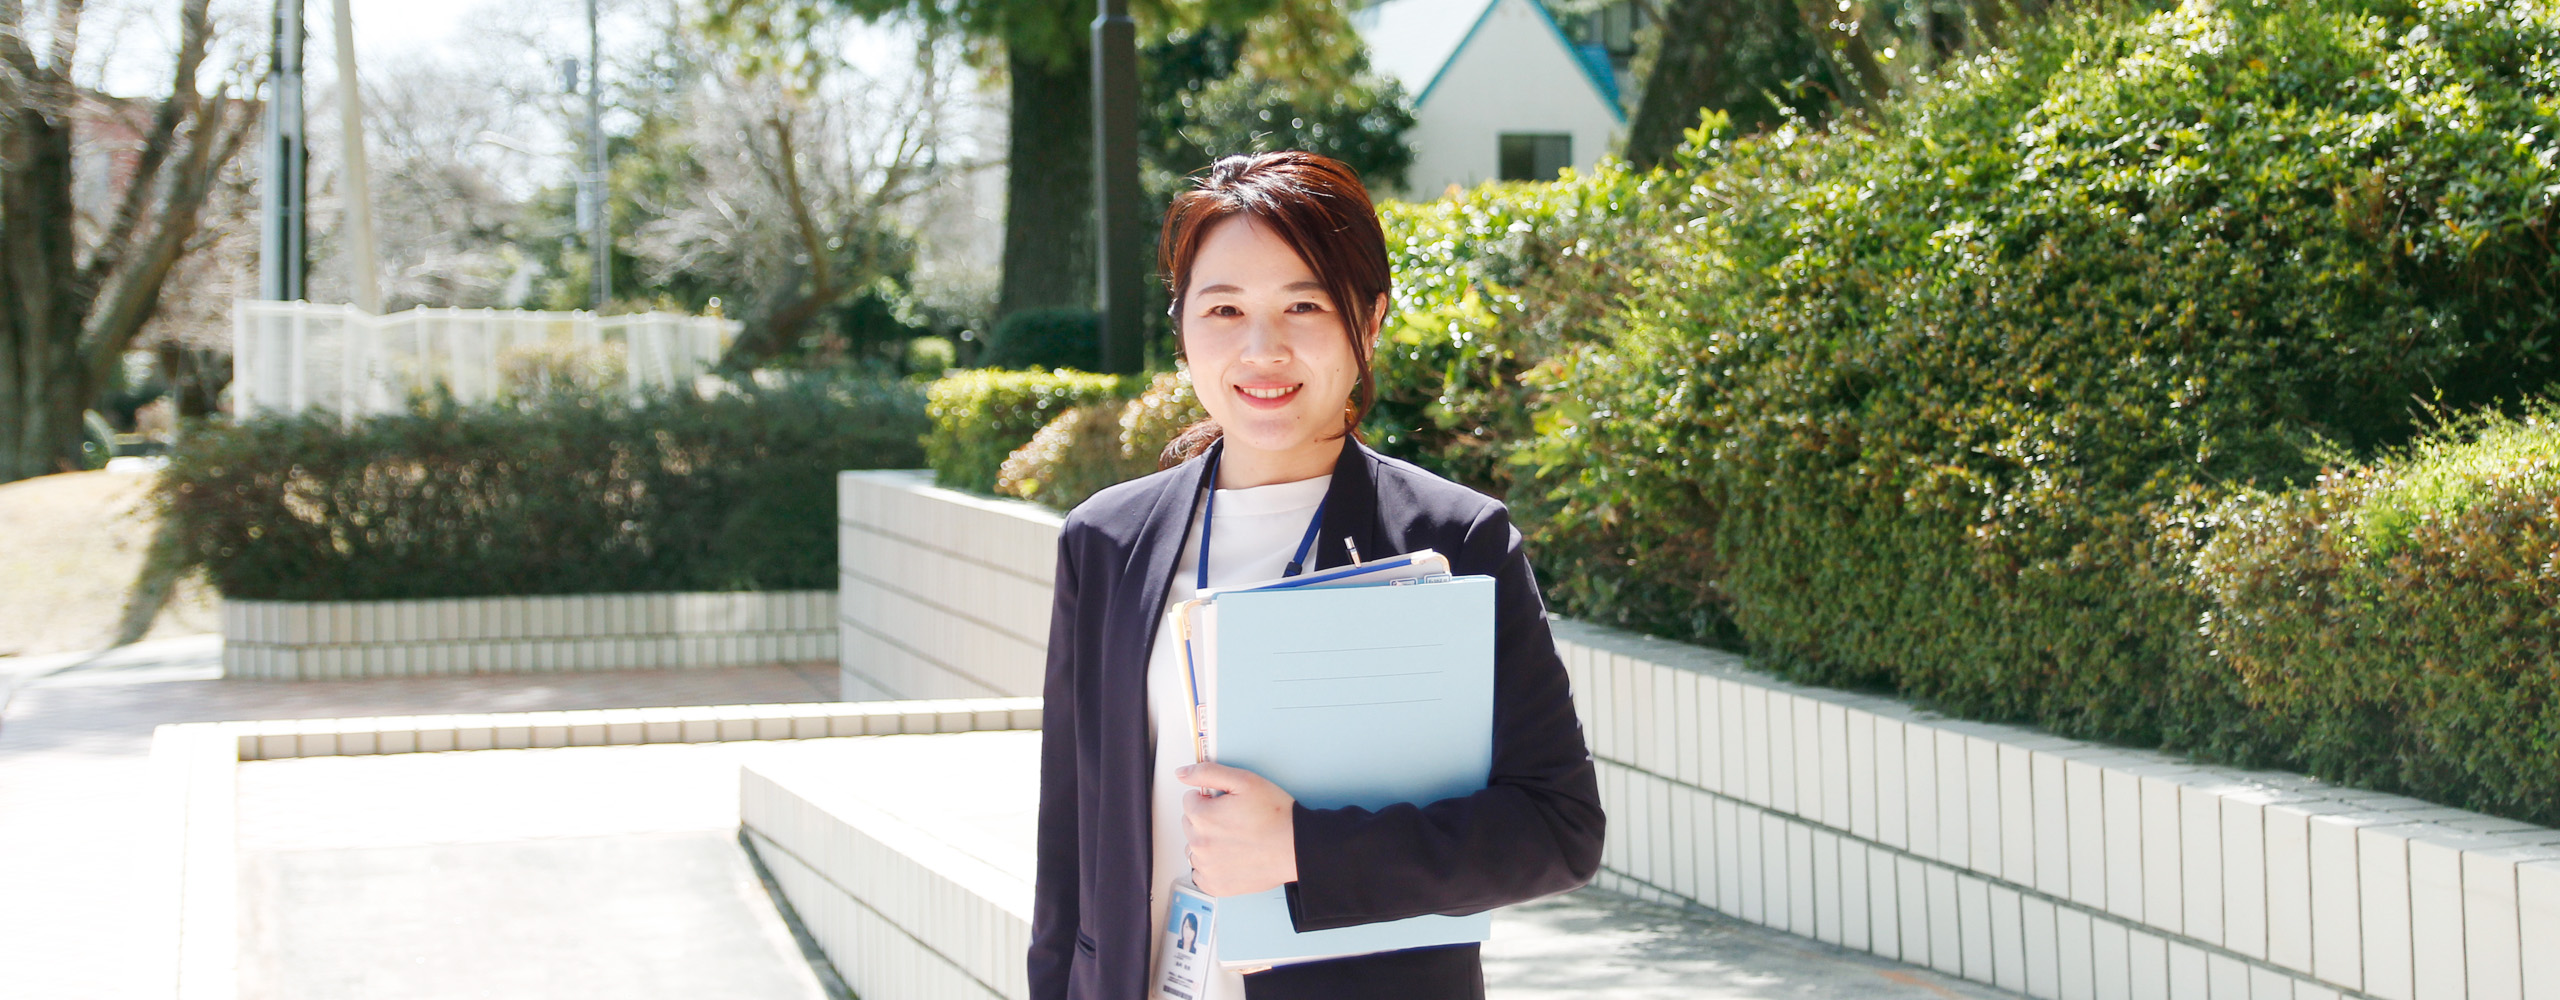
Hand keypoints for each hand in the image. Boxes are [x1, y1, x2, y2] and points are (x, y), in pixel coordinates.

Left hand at [1178, 762, 1298, 895]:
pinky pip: (1200, 873)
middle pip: (1190, 824)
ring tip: (1235, 840)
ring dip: (1207, 842)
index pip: (1190, 801)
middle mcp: (1200, 844)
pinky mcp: (1216, 885)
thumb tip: (1182, 773)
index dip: (1210, 799)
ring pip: (1194, 848)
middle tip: (1235, 821)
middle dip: (1206, 819)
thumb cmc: (1276, 816)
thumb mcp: (1245, 781)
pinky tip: (1230, 858)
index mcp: (1203, 817)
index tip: (1228, 805)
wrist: (1297, 848)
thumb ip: (1208, 773)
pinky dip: (1210, 866)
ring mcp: (1207, 867)